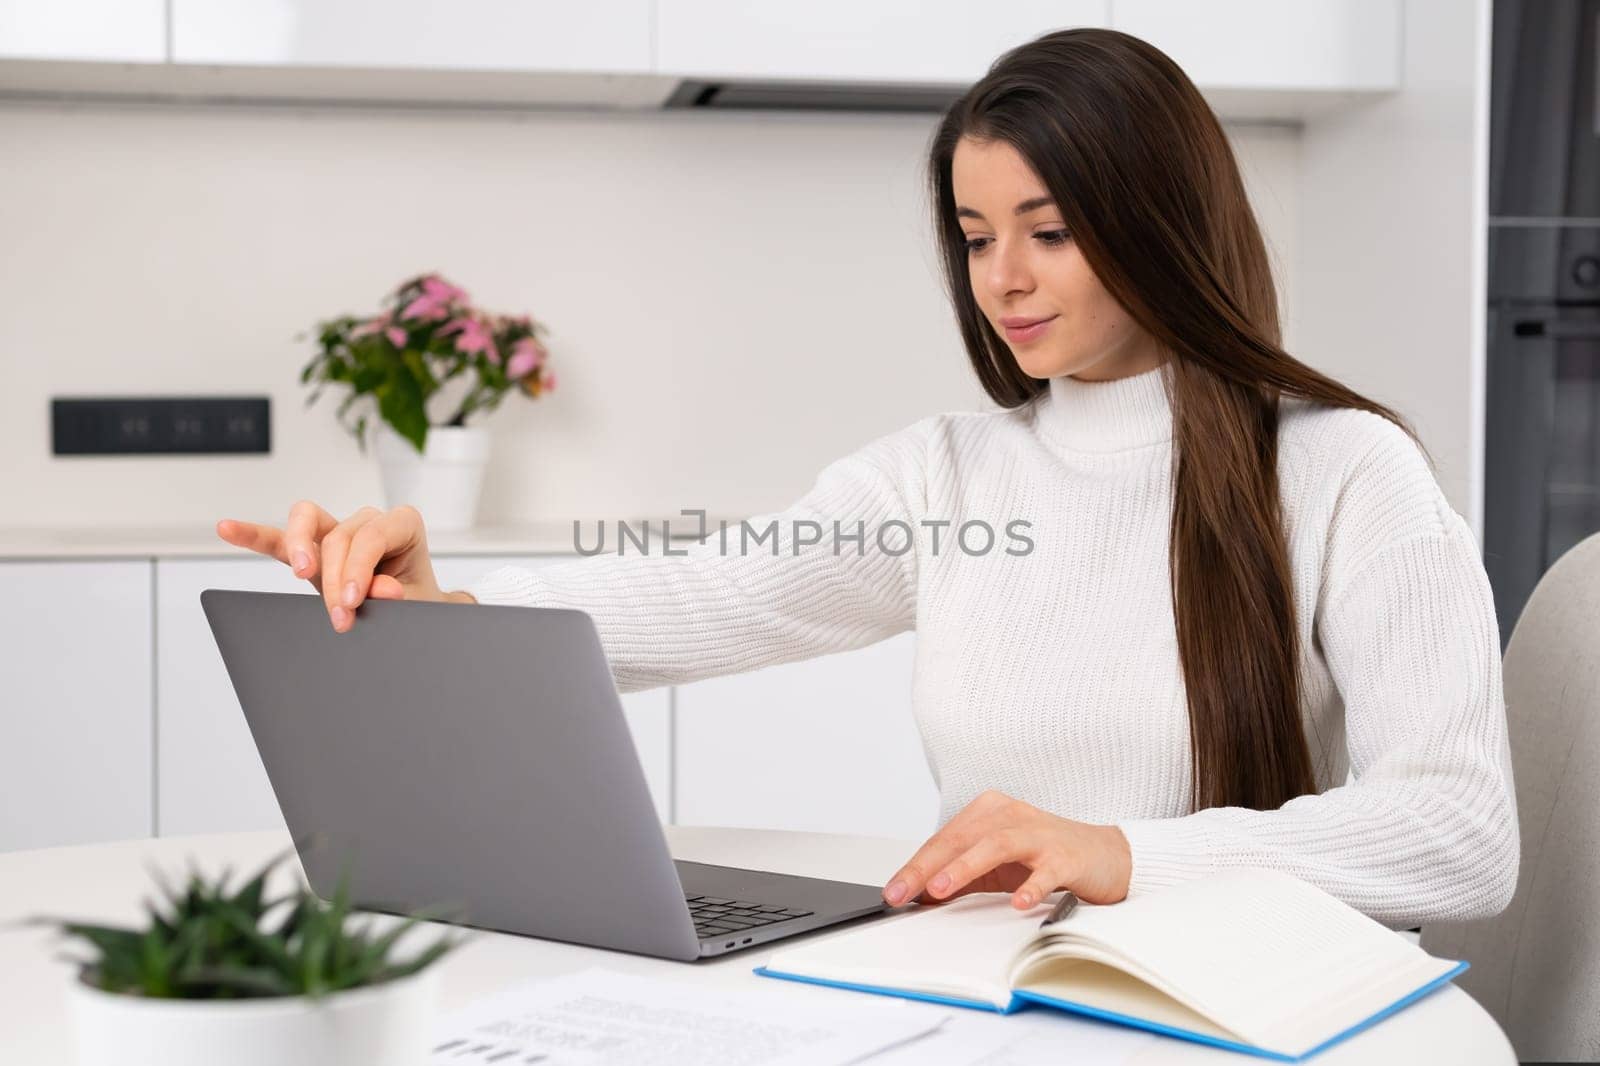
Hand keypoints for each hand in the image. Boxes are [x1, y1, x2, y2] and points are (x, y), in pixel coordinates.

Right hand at [215, 501, 474, 632]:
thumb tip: (380, 588)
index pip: (371, 537)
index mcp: (401, 524)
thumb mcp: (418, 602)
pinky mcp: (313, 549)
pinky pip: (279, 539)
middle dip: (334, 578)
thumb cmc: (418, 601)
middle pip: (339, 535)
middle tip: (338, 617)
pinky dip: (254, 535)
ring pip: (308, 521)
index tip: (351, 603)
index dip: (358, 568)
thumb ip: (399, 595)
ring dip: (299, 547)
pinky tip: (227, 529)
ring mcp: (337, 531)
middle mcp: (369, 520)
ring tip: (300, 573)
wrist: (415, 609)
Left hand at [883, 790, 1131, 910]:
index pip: (944, 839)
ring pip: (997, 844)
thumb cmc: (1043, 856)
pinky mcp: (1066, 856)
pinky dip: (1031, 886)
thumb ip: (959, 876)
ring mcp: (1039, 834)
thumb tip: (917, 894)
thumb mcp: (994, 866)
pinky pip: (1046, 871)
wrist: (1105, 855)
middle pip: (962, 838)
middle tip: (904, 891)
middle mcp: (1011, 815)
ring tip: (942, 888)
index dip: (915, 865)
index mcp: (988, 812)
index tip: (893, 891)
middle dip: (928, 867)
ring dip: (966, 867)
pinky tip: (1018, 903)